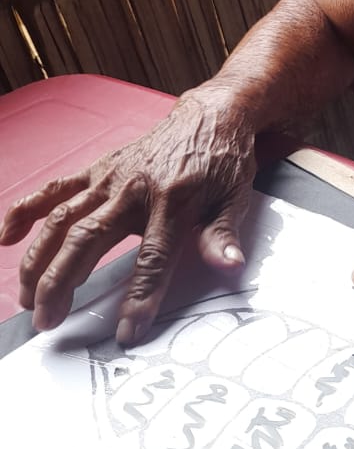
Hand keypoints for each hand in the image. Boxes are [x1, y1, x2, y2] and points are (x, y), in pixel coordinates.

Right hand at [0, 90, 257, 344]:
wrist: (210, 117)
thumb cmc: (222, 163)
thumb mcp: (235, 199)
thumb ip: (223, 236)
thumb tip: (229, 266)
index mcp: (173, 202)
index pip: (153, 259)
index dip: (140, 297)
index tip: (127, 331)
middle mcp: (134, 191)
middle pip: (88, 241)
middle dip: (62, 284)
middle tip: (49, 321)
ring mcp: (110, 179)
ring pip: (62, 220)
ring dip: (38, 260)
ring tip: (28, 299)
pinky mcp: (97, 170)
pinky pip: (55, 190)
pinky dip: (26, 210)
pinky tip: (6, 238)